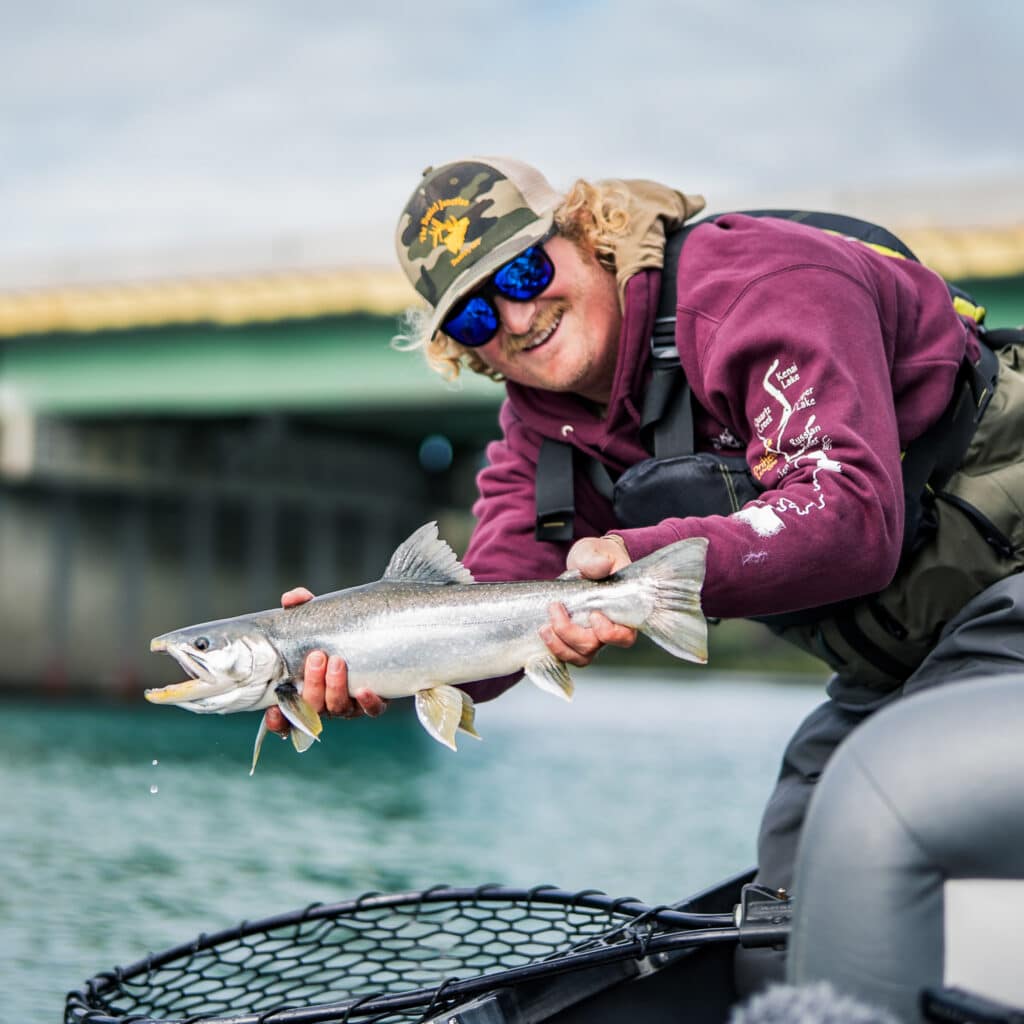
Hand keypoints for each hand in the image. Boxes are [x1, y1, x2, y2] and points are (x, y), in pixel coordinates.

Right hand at [264, 587, 387, 736]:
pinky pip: (372, 710)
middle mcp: (325, 703)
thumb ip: (302, 609)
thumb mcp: (316, 621)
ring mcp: (349, 705)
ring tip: (337, 661)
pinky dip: (368, 703)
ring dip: (335, 687)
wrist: (375, 637)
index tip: (274, 710)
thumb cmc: (334, 636)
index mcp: (304, 691)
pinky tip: (365, 690)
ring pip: (338, 708)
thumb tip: (291, 599)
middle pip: (313, 706)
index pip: (285, 717)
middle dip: (312, 684)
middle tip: (317, 657)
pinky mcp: (374, 703)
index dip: (278, 721)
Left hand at [539, 536, 636, 667]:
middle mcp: (608, 629)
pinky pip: (566, 653)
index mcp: (622, 611)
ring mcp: (590, 636)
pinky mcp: (574, 638)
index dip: (609, 633)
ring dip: (558, 645)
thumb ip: (597, 559)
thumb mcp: (598, 552)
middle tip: (555, 608)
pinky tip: (544, 632)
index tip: (594, 614)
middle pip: (593, 647)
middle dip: (570, 633)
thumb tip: (600, 567)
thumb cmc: (598, 558)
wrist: (587, 562)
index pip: (624, 637)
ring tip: (544, 627)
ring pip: (579, 656)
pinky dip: (553, 647)